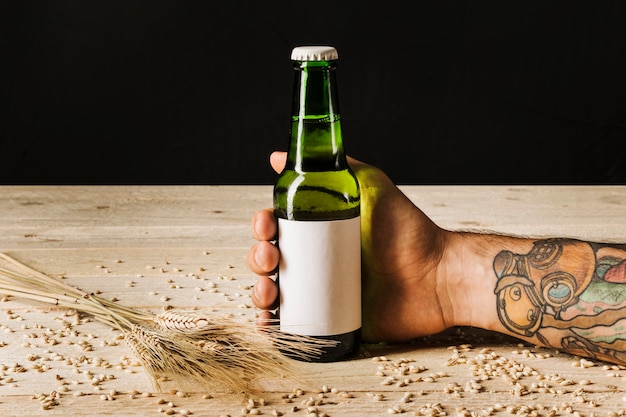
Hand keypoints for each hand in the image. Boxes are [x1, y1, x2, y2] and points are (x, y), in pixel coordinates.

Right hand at [247, 151, 451, 342]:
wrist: (437, 277)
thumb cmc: (408, 231)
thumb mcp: (372, 187)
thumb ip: (337, 167)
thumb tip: (278, 155)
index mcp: (320, 231)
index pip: (279, 228)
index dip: (263, 228)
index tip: (267, 227)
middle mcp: (317, 260)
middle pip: (271, 259)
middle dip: (258, 258)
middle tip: (271, 258)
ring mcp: (322, 292)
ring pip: (276, 293)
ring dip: (260, 292)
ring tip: (270, 291)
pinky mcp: (330, 322)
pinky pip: (293, 326)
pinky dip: (272, 327)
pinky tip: (268, 323)